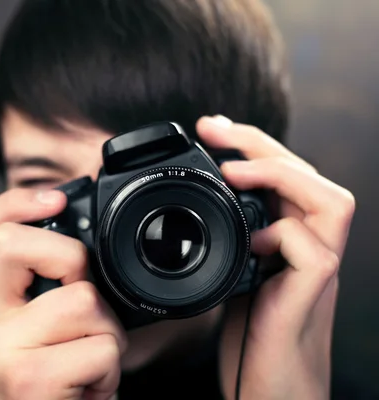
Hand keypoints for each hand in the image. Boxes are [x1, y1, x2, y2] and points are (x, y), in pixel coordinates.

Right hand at [0, 188, 126, 399]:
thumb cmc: (63, 383)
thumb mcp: (54, 328)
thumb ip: (57, 286)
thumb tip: (89, 243)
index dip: (14, 202)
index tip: (55, 199)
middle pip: (15, 244)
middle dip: (73, 260)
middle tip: (85, 301)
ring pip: (81, 300)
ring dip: (108, 333)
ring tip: (91, 361)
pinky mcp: (27, 379)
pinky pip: (99, 349)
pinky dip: (110, 370)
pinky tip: (91, 388)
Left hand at [197, 115, 355, 399]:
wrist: (270, 384)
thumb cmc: (250, 330)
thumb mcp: (232, 271)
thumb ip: (232, 237)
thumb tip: (202, 202)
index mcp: (289, 233)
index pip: (281, 172)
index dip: (249, 143)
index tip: (209, 126)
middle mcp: (310, 243)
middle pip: (306, 174)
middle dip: (260, 143)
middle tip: (215, 128)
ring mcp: (317, 267)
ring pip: (331, 201)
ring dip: (283, 176)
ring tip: (235, 170)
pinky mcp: (313, 292)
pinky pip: (314, 250)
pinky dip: (283, 235)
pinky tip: (253, 242)